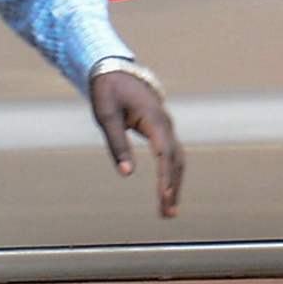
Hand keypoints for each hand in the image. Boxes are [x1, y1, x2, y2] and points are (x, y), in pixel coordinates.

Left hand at [90, 66, 183, 217]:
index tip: (163, 196)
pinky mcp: (161, 130)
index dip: (165, 176)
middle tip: (167, 214)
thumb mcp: (106, 116)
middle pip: (176, 161)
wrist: (114, 68)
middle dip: (173, 188)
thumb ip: (117, 144)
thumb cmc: (108, 90)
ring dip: (174, 185)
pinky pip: (171, 155)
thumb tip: (126, 174)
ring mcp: (166, 127)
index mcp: (153, 119)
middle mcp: (166, 124)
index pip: (164, 152)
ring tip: (168, 211)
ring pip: (177, 160)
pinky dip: (171, 174)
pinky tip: (166, 192)